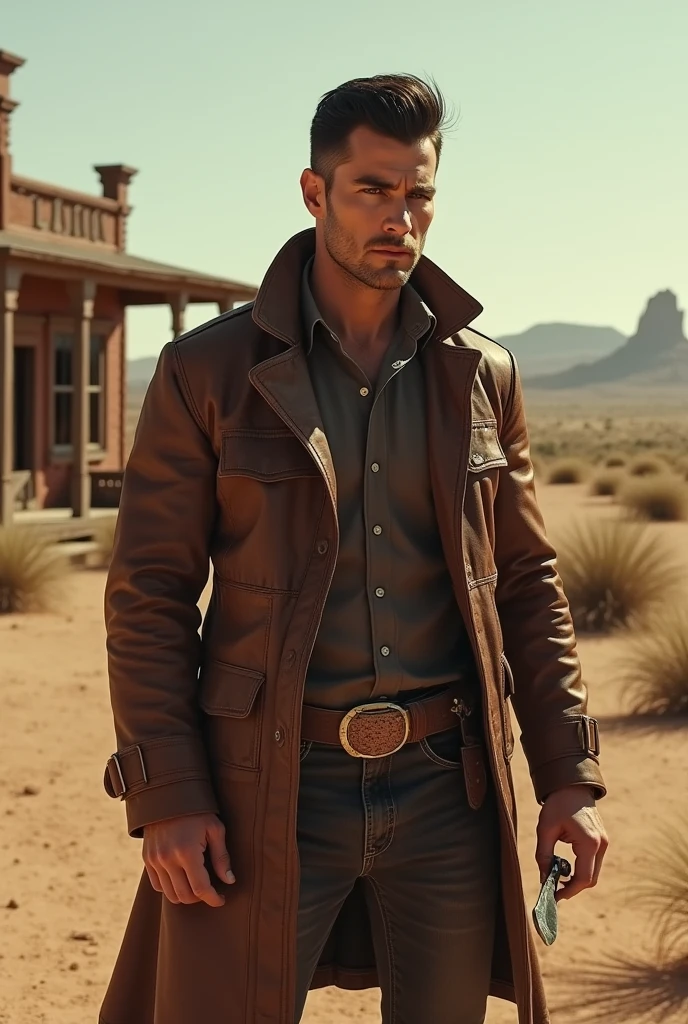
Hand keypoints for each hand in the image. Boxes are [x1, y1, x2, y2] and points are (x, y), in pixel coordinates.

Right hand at [143, 813, 233, 907]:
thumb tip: (230, 880)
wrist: (168, 794)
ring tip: (197, 885)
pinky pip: (157, 886)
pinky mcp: (147, 859)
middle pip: (184, 896)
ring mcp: (155, 860)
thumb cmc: (197, 811)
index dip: (213, 899)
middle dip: (201, 898)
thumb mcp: (214, 828)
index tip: (222, 900)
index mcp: (187, 851)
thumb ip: (221, 856)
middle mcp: (167, 859)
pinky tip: (182, 879)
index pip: (200, 888)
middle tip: (211, 891)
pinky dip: (170, 888)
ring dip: (185, 895)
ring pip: (170, 894)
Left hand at [536, 786, 607, 901]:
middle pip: (591, 879)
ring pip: (593, 872)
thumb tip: (544, 879)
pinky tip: (565, 866)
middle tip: (554, 889)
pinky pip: (593, 863)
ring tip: (557, 875)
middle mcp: (601, 845)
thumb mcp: (545, 829)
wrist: (572, 786)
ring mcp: (604, 843)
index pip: (583, 878)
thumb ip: (544, 855)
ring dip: (577, 878)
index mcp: (589, 843)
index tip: (554, 896)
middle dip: (573, 887)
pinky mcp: (602, 841)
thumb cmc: (558, 805)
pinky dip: (581, 869)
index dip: (569, 891)